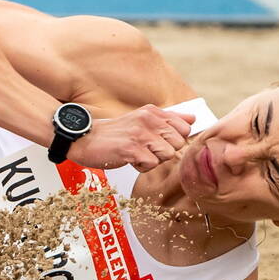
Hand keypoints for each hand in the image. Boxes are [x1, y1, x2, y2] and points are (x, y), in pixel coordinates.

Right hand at [68, 105, 194, 171]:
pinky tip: (129, 159)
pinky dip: (141, 166)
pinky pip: (151, 164)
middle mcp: (149, 120)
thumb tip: (193, 118)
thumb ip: (169, 119)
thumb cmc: (114, 134)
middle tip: (144, 149)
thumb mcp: (143, 119)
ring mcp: (140, 134)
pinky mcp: (131, 149)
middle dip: (163, 152)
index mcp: (153, 112)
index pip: (185, 128)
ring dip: (152, 160)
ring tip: (136, 154)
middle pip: (178, 144)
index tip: (157, 142)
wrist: (85, 138)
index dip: (174, 140)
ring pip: (167, 155)